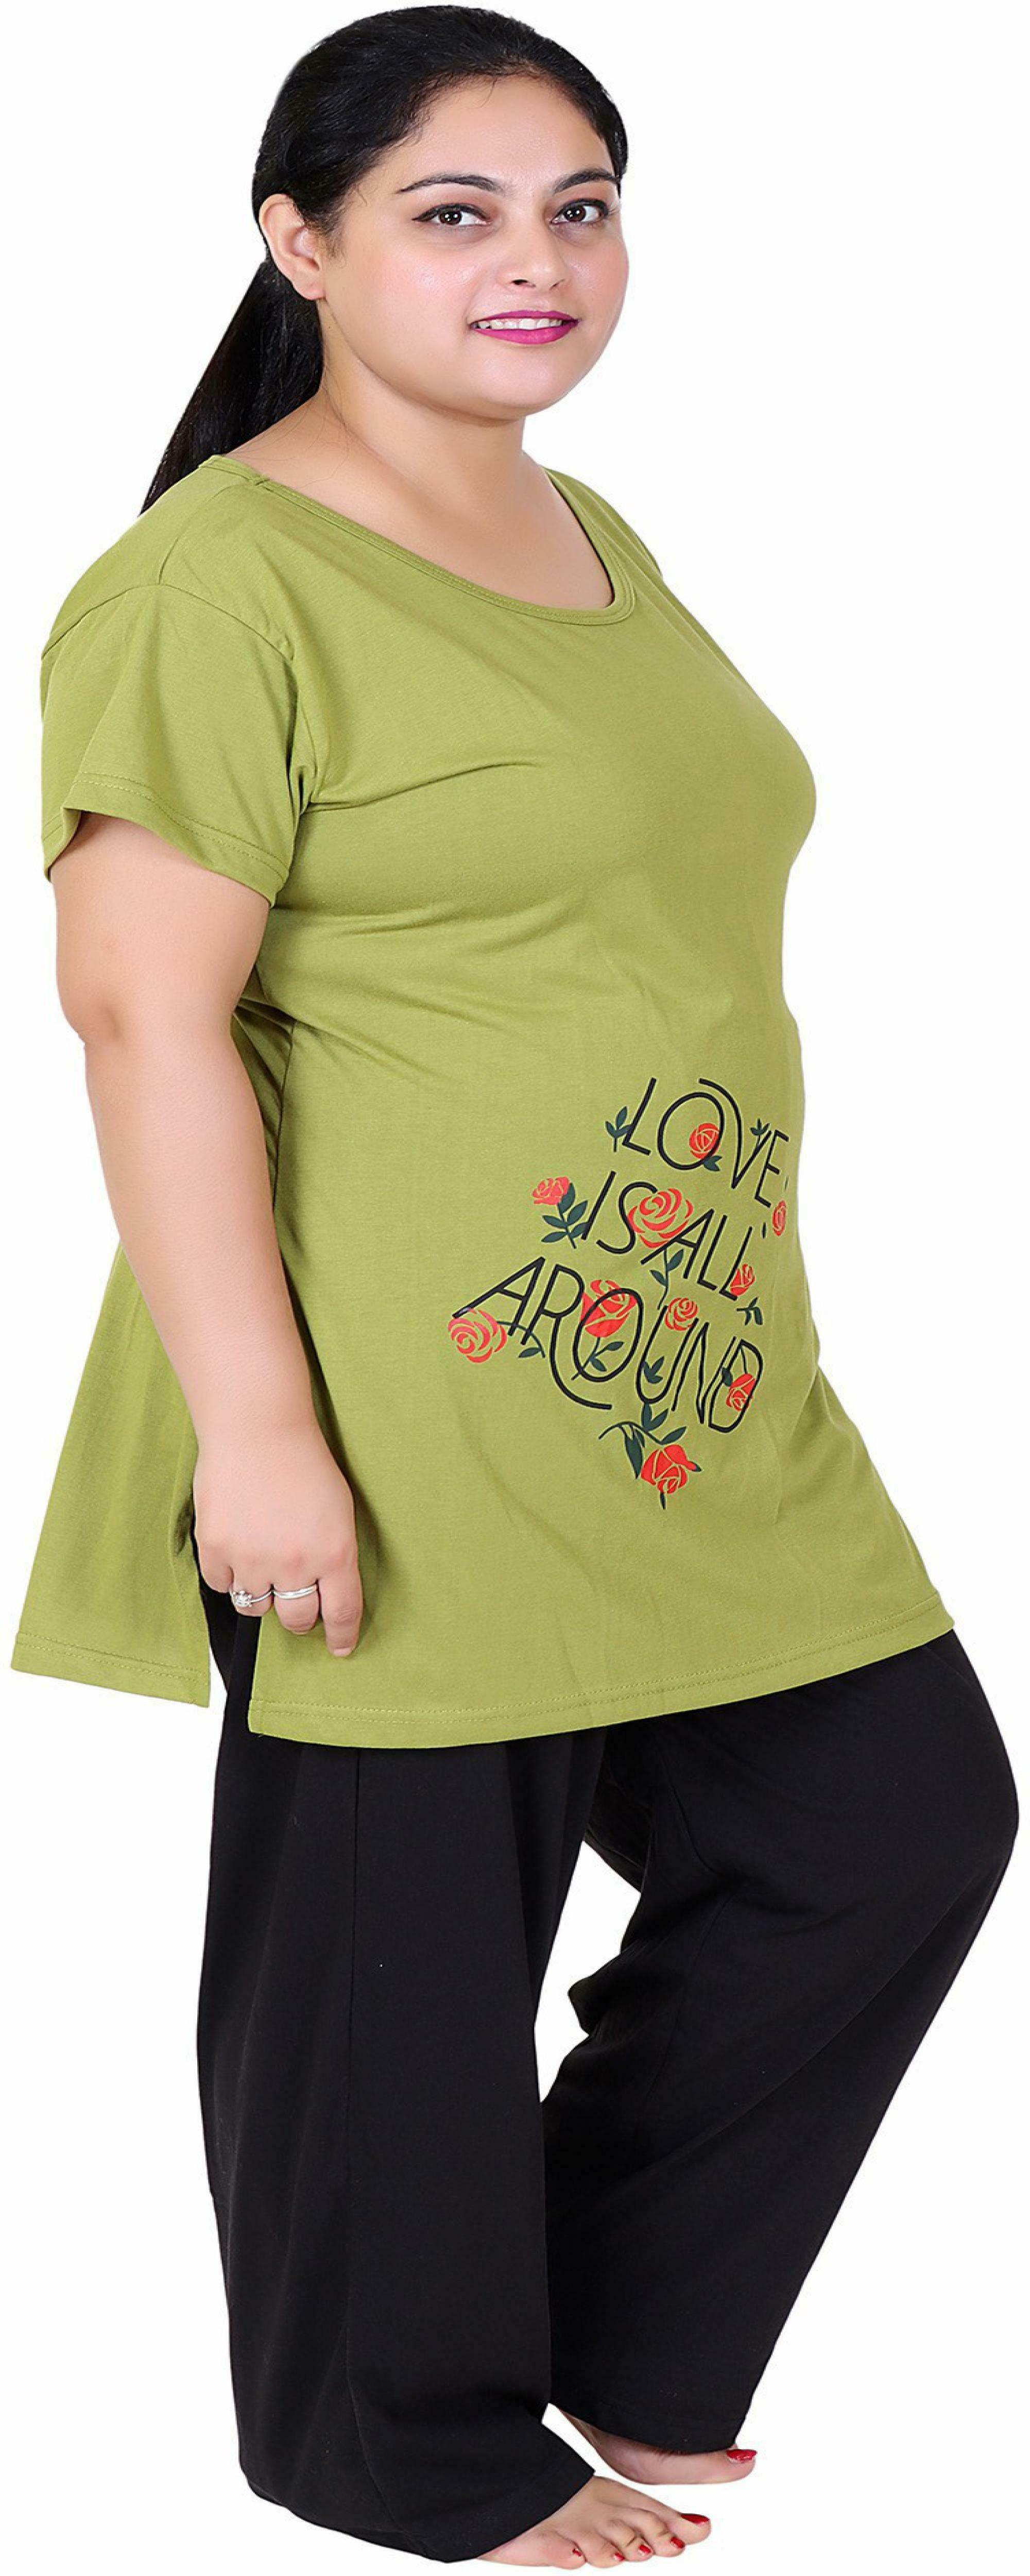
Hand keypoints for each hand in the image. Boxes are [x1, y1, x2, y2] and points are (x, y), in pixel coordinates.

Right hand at [193, 1417, 362, 1657]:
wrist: (256, 1429)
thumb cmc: (302, 1462)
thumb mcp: (338, 1509)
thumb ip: (333, 1554)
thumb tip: (324, 1590)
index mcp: (334, 1553)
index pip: (341, 1613)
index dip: (341, 1636)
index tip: (339, 1648)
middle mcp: (295, 1564)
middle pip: (297, 1618)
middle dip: (299, 1615)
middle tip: (295, 1598)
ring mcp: (253, 1560)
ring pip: (256, 1605)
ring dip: (261, 1591)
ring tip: (261, 1558)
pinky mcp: (217, 1551)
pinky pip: (222, 1585)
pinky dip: (229, 1573)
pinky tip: (236, 1544)